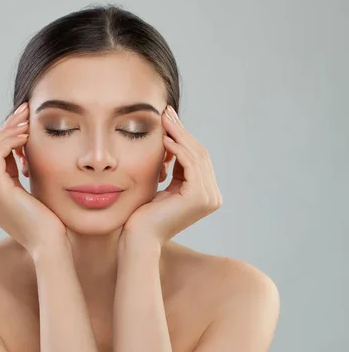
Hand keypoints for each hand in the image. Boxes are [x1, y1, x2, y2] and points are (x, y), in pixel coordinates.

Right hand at [0, 102, 68, 258]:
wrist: (49, 243)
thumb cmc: (46, 219)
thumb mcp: (28, 189)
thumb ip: (17, 170)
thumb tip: (20, 143)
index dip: (4, 135)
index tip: (24, 121)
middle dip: (5, 127)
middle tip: (25, 112)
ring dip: (9, 131)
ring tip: (29, 122)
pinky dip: (11, 140)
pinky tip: (28, 136)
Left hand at [122, 105, 221, 245]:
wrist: (138, 238)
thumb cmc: (143, 215)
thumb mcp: (162, 186)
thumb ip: (172, 168)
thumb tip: (171, 138)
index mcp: (206, 195)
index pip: (197, 159)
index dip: (183, 137)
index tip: (168, 119)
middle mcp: (212, 197)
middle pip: (199, 154)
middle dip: (182, 132)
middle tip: (167, 112)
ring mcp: (209, 198)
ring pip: (196, 156)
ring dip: (179, 136)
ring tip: (164, 120)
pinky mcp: (199, 197)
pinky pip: (190, 164)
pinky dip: (178, 149)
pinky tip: (164, 139)